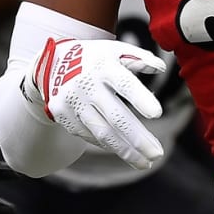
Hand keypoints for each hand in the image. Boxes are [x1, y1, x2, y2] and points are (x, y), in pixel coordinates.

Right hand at [22, 36, 165, 169]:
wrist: (52, 63)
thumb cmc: (94, 58)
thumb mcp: (115, 50)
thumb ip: (140, 58)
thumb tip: (162, 68)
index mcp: (103, 66)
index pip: (124, 83)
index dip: (140, 98)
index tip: (157, 114)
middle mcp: (86, 85)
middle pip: (115, 117)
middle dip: (137, 139)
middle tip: (157, 155)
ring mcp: (72, 101)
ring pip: (102, 132)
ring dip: (125, 151)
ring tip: (145, 162)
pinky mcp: (62, 115)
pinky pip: (88, 135)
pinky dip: (107, 145)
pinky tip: (123, 151)